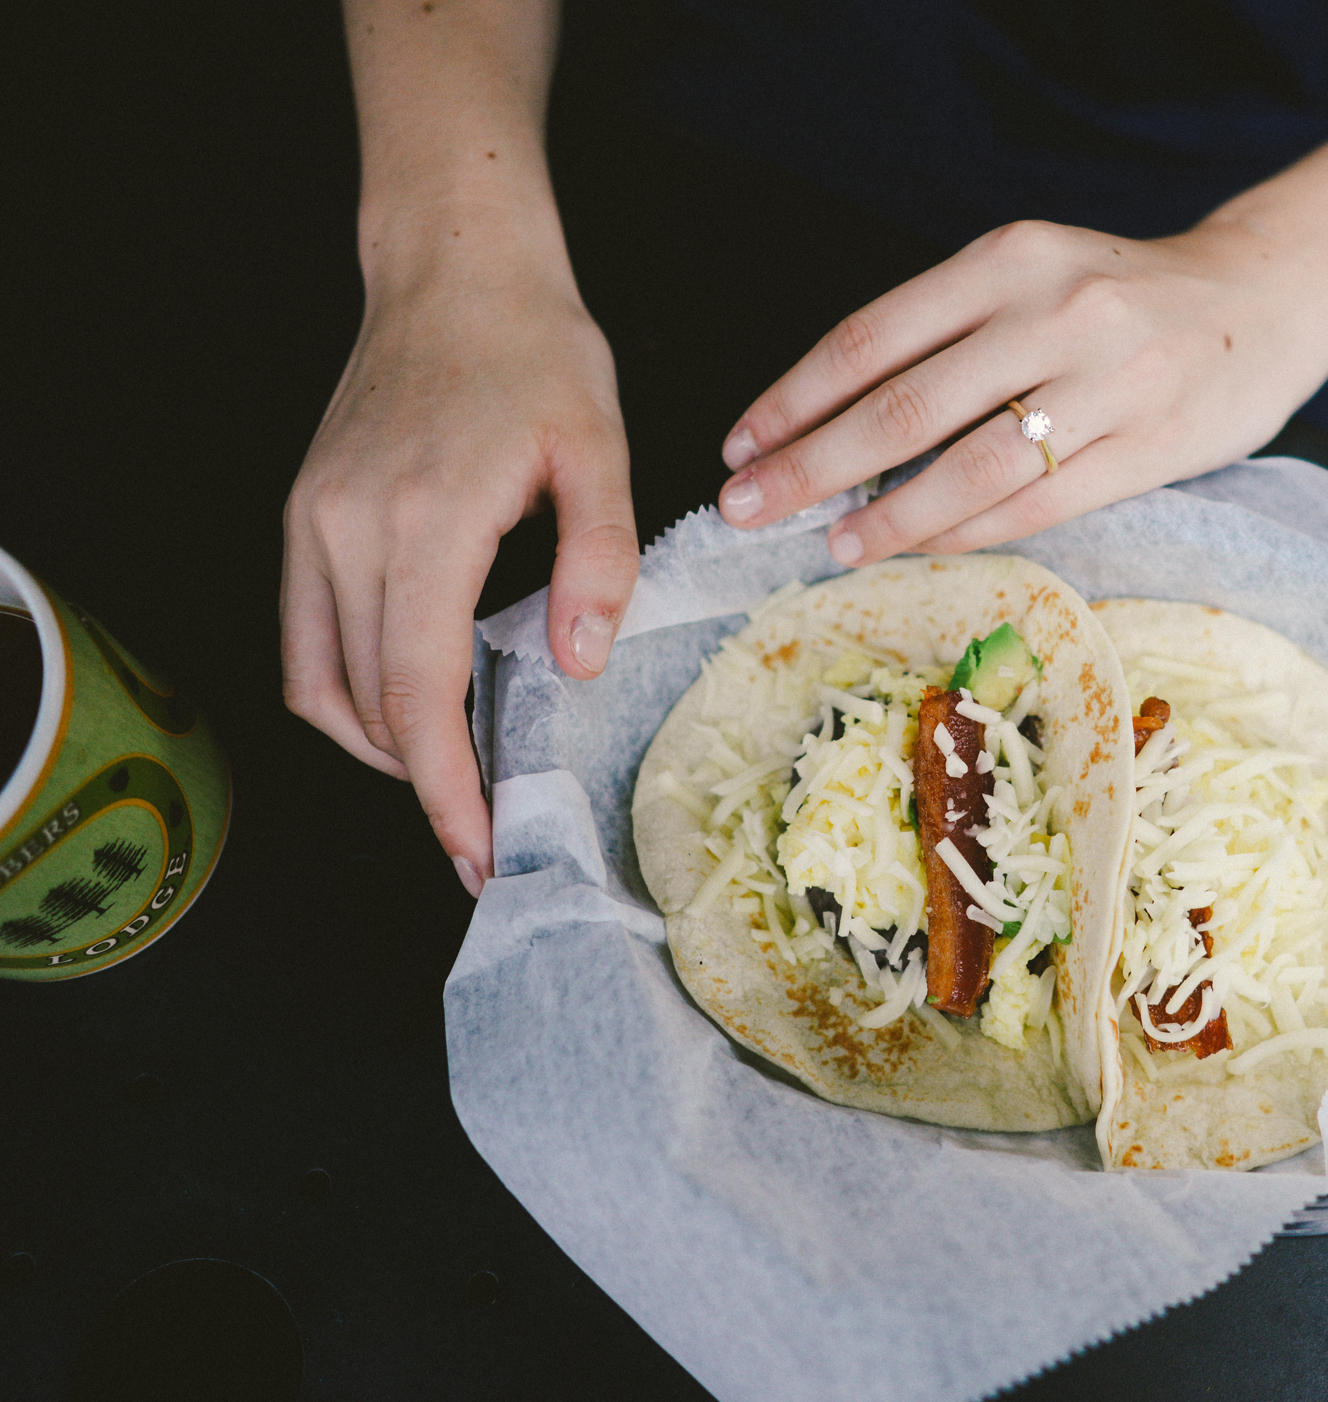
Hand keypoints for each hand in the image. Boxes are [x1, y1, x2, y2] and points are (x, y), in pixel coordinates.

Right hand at [281, 233, 636, 894]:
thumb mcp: (600, 448)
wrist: (454, 268)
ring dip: (384, 748)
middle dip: (427, 787)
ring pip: (323, 685)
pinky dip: (350, 696)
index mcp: (424, 520)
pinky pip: (306, 640)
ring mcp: (312, 524)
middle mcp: (347, 530)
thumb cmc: (536, 350)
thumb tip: (574, 666)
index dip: (447, 787)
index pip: (418, 693)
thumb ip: (597, 560)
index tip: (481, 851)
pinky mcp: (304, 516)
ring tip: (457, 780)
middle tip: (489, 838)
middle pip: (369, 706)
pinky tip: (411, 709)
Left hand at [712, 218, 1327, 563]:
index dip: (797, 395)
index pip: (874, 335)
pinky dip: (968, 532)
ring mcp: (1105, 384)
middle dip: (812, 463)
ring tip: (832, 542)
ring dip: (889, 515)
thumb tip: (842, 418)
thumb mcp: (1037, 274)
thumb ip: (955, 330)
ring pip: (969, 466)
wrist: (1270, 293)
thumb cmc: (1130, 294)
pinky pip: (1038, 504)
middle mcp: (1053, 313)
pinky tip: (921, 548)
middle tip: (747, 505)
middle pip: (905, 404)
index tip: (742, 441)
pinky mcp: (1149, 446)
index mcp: (1010, 260)